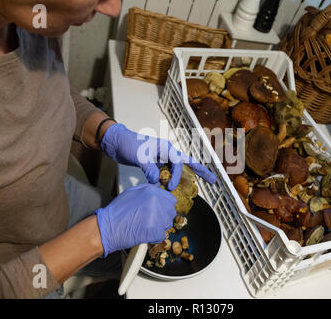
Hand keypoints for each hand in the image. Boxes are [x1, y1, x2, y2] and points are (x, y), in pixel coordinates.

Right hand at [94, 183, 176, 256]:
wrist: (107, 228)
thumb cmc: (117, 212)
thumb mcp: (132, 192)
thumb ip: (148, 189)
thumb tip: (157, 188)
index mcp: (152, 192)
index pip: (171, 200)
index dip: (165, 206)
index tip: (160, 211)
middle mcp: (157, 202)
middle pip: (171, 213)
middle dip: (163, 217)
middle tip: (151, 220)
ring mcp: (157, 217)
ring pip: (167, 225)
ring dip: (159, 227)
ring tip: (145, 226)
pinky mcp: (155, 231)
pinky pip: (161, 236)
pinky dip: (154, 237)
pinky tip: (144, 234)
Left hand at [100, 123, 215, 189]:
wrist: (116, 142)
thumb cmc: (128, 144)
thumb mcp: (138, 156)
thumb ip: (149, 168)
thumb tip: (157, 181)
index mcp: (166, 148)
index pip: (178, 164)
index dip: (176, 177)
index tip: (169, 188)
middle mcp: (167, 152)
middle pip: (188, 163)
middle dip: (201, 171)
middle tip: (214, 181)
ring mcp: (161, 158)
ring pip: (178, 169)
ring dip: (187, 176)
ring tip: (201, 184)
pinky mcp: (155, 164)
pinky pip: (167, 173)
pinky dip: (172, 179)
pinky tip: (174, 187)